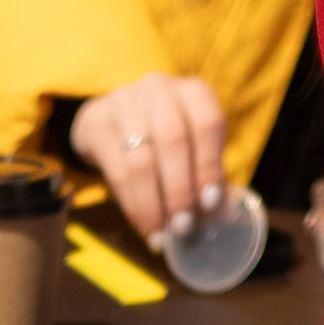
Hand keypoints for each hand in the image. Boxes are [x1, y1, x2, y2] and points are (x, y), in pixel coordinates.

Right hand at [68, 76, 229, 247]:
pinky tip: (143, 227)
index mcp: (193, 91)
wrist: (110, 119)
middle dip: (180, 191)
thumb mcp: (190, 146)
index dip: (210, 165)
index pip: (208, 123)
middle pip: (174, 141)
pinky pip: (117, 170)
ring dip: (154, 205)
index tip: (210, 204)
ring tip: (163, 236)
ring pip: (142, 160)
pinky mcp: (97, 122)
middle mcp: (160, 88)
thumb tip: (226, 216)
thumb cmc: (160, 136)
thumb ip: (207, 175)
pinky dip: (133, 205)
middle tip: (185, 227)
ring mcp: (125, 101)